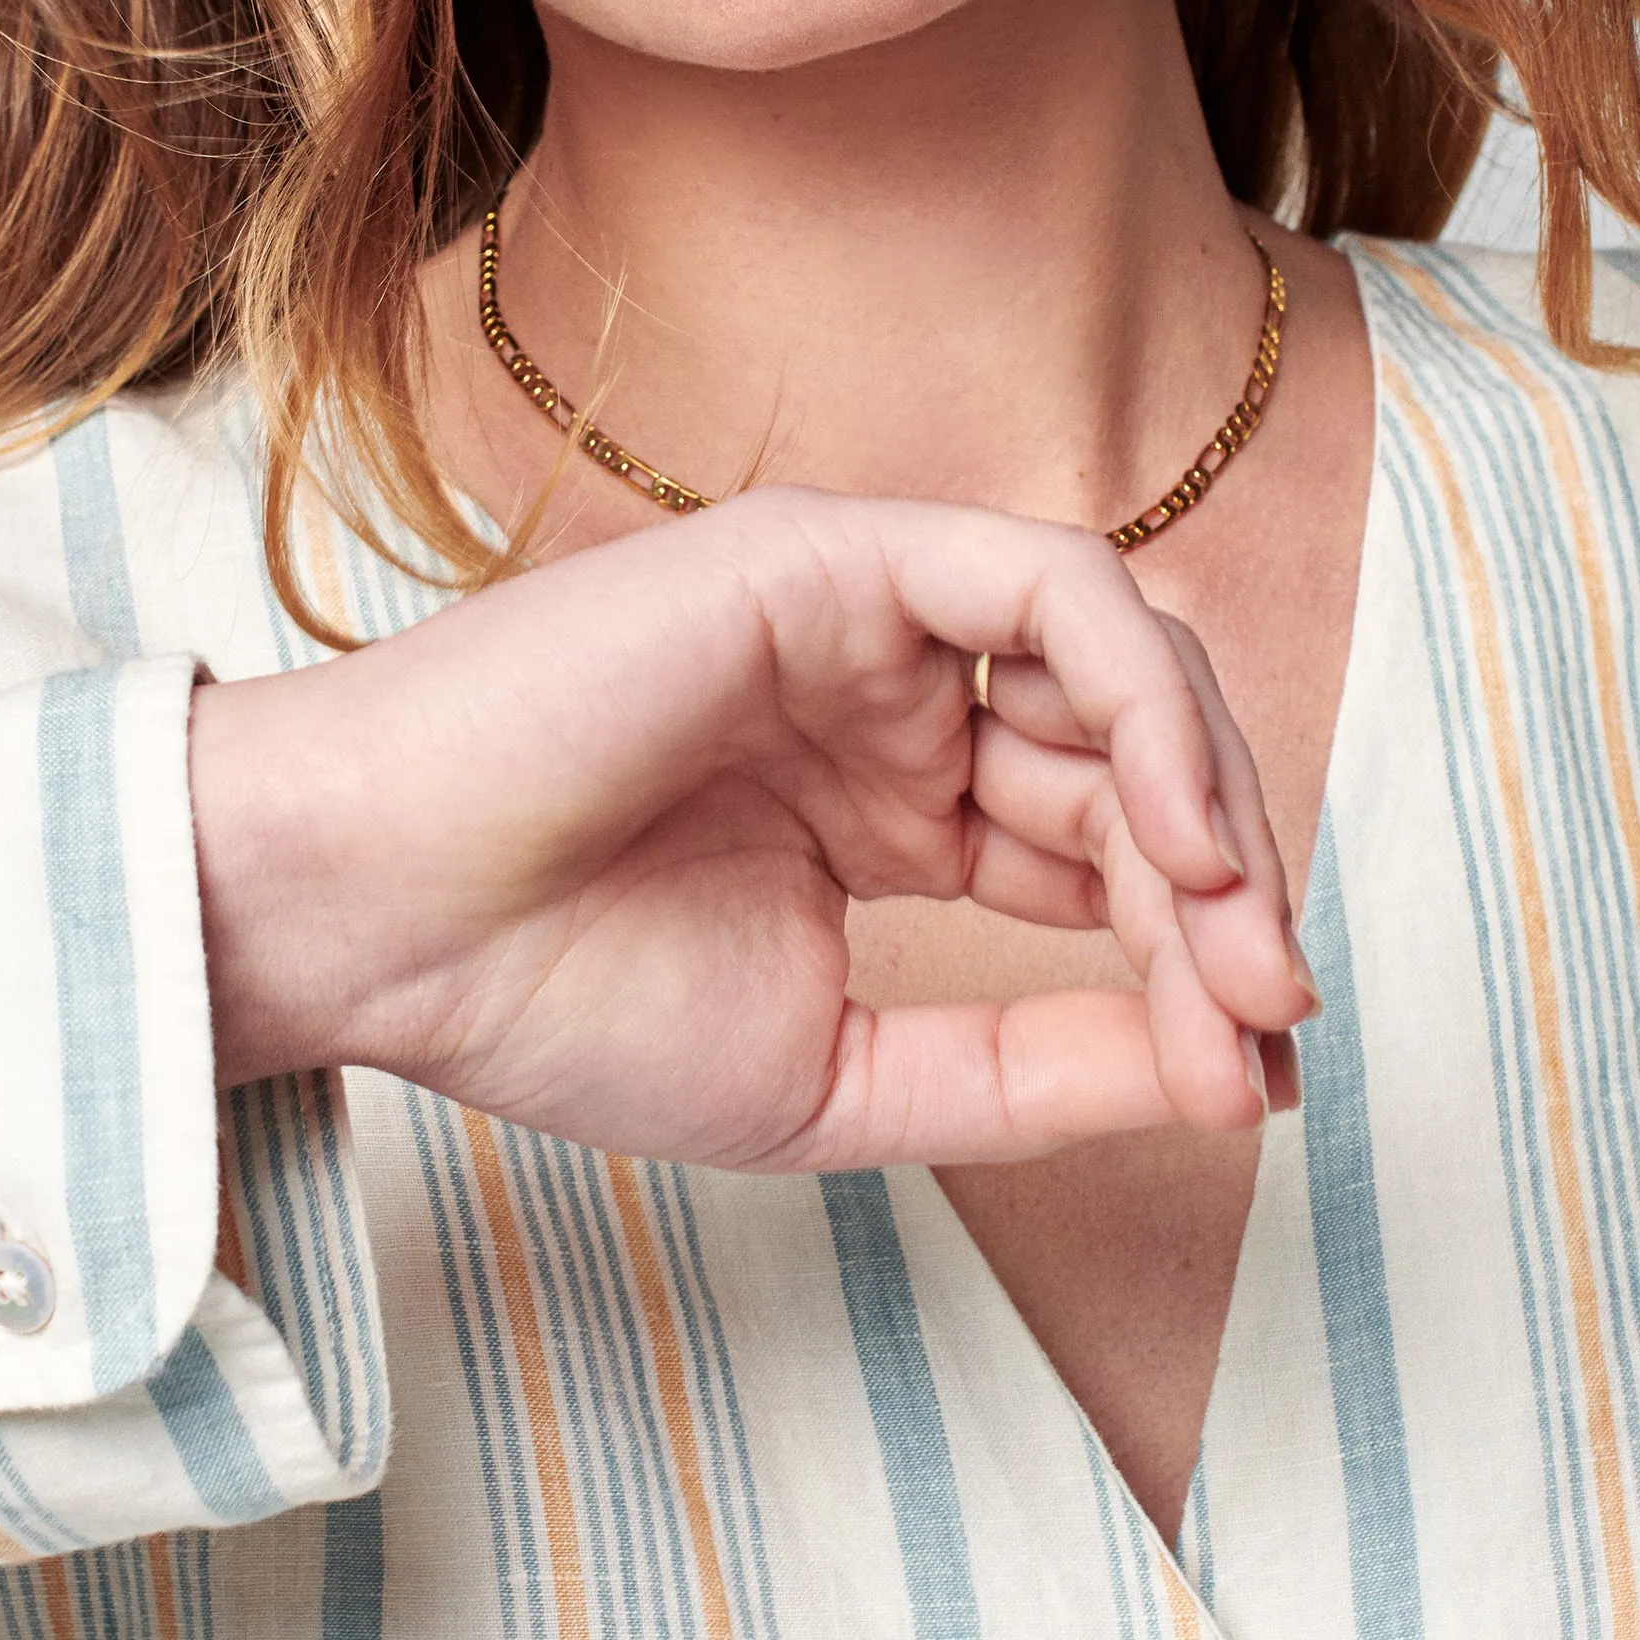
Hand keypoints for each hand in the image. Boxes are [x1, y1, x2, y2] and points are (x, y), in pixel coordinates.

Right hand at [189, 486, 1314, 1171]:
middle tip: (1264, 1022)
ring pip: (1124, 666)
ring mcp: (869, 618)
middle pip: (1137, 763)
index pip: (1100, 858)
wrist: (375, 927)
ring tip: (1234, 946)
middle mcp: (893, 699)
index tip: (1246, 1085)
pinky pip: (1057, 589)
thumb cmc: (549, 1000)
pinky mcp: (840, 554)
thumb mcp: (843, 1076)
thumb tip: (1233, 1077)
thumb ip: (1030, 1069)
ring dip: (1212, 802)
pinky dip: (1146, 703)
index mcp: (886, 811)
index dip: (1194, 961)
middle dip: (1227, 894)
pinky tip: (1176, 839)